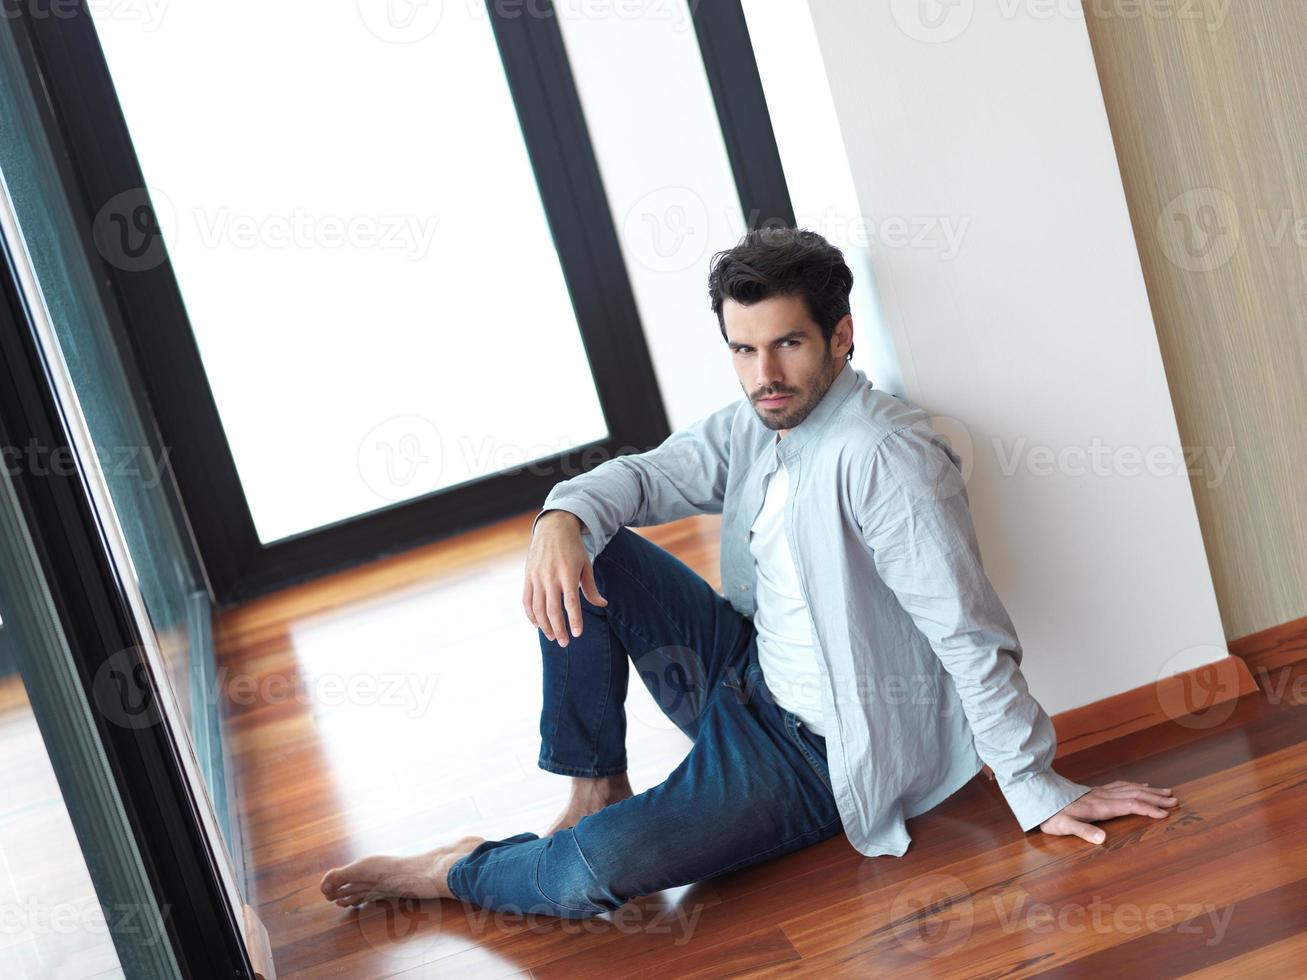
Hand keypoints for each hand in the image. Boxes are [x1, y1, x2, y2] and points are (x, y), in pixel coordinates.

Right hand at [523, 510, 606, 646]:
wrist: (553, 527)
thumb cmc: (573, 547)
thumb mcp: (586, 565)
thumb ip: (591, 587)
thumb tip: (602, 604)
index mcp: (568, 574)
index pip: (571, 602)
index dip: (574, 620)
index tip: (578, 634)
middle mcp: (550, 576)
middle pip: (552, 609)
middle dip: (558, 629)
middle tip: (565, 643)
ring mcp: (536, 576)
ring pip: (538, 608)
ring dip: (544, 626)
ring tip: (552, 637)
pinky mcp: (528, 576)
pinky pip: (526, 600)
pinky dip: (530, 614)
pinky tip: (537, 624)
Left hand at [1039, 780, 1178, 843]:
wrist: (1038, 798)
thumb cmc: (1051, 815)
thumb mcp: (1064, 827)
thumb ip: (1083, 832)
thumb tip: (1103, 840)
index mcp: (1100, 806)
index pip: (1130, 805)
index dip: (1148, 809)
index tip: (1166, 813)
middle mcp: (1103, 797)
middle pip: (1134, 794)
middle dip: (1155, 798)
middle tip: (1175, 800)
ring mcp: (1100, 792)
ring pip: (1129, 788)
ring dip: (1149, 790)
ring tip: (1166, 791)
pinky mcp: (1096, 792)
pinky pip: (1120, 786)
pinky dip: (1134, 786)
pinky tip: (1141, 786)